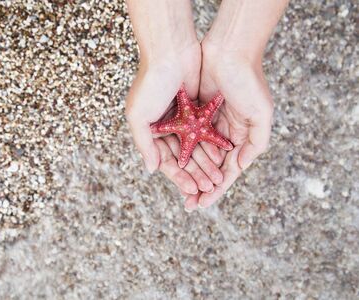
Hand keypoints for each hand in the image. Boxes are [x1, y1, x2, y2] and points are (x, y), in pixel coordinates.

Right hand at [126, 44, 223, 194]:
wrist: (170, 52)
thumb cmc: (150, 83)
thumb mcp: (139, 115)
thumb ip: (144, 144)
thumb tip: (151, 170)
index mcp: (151, 131)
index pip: (166, 161)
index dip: (178, 178)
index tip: (191, 191)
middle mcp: (167, 128)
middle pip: (183, 158)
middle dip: (194, 175)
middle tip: (207, 189)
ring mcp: (183, 120)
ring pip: (196, 148)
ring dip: (205, 164)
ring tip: (217, 179)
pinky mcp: (198, 111)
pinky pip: (206, 134)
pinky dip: (212, 147)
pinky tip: (221, 158)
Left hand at [186, 41, 273, 208]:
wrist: (228, 50)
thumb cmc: (248, 80)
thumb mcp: (261, 113)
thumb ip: (256, 142)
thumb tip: (239, 168)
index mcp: (243, 136)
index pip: (228, 171)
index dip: (217, 189)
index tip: (203, 204)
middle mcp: (226, 133)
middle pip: (211, 167)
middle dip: (201, 186)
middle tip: (189, 204)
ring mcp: (209, 124)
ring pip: (198, 155)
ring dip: (191, 174)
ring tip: (181, 191)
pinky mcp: (195, 113)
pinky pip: (187, 137)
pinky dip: (183, 152)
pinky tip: (174, 166)